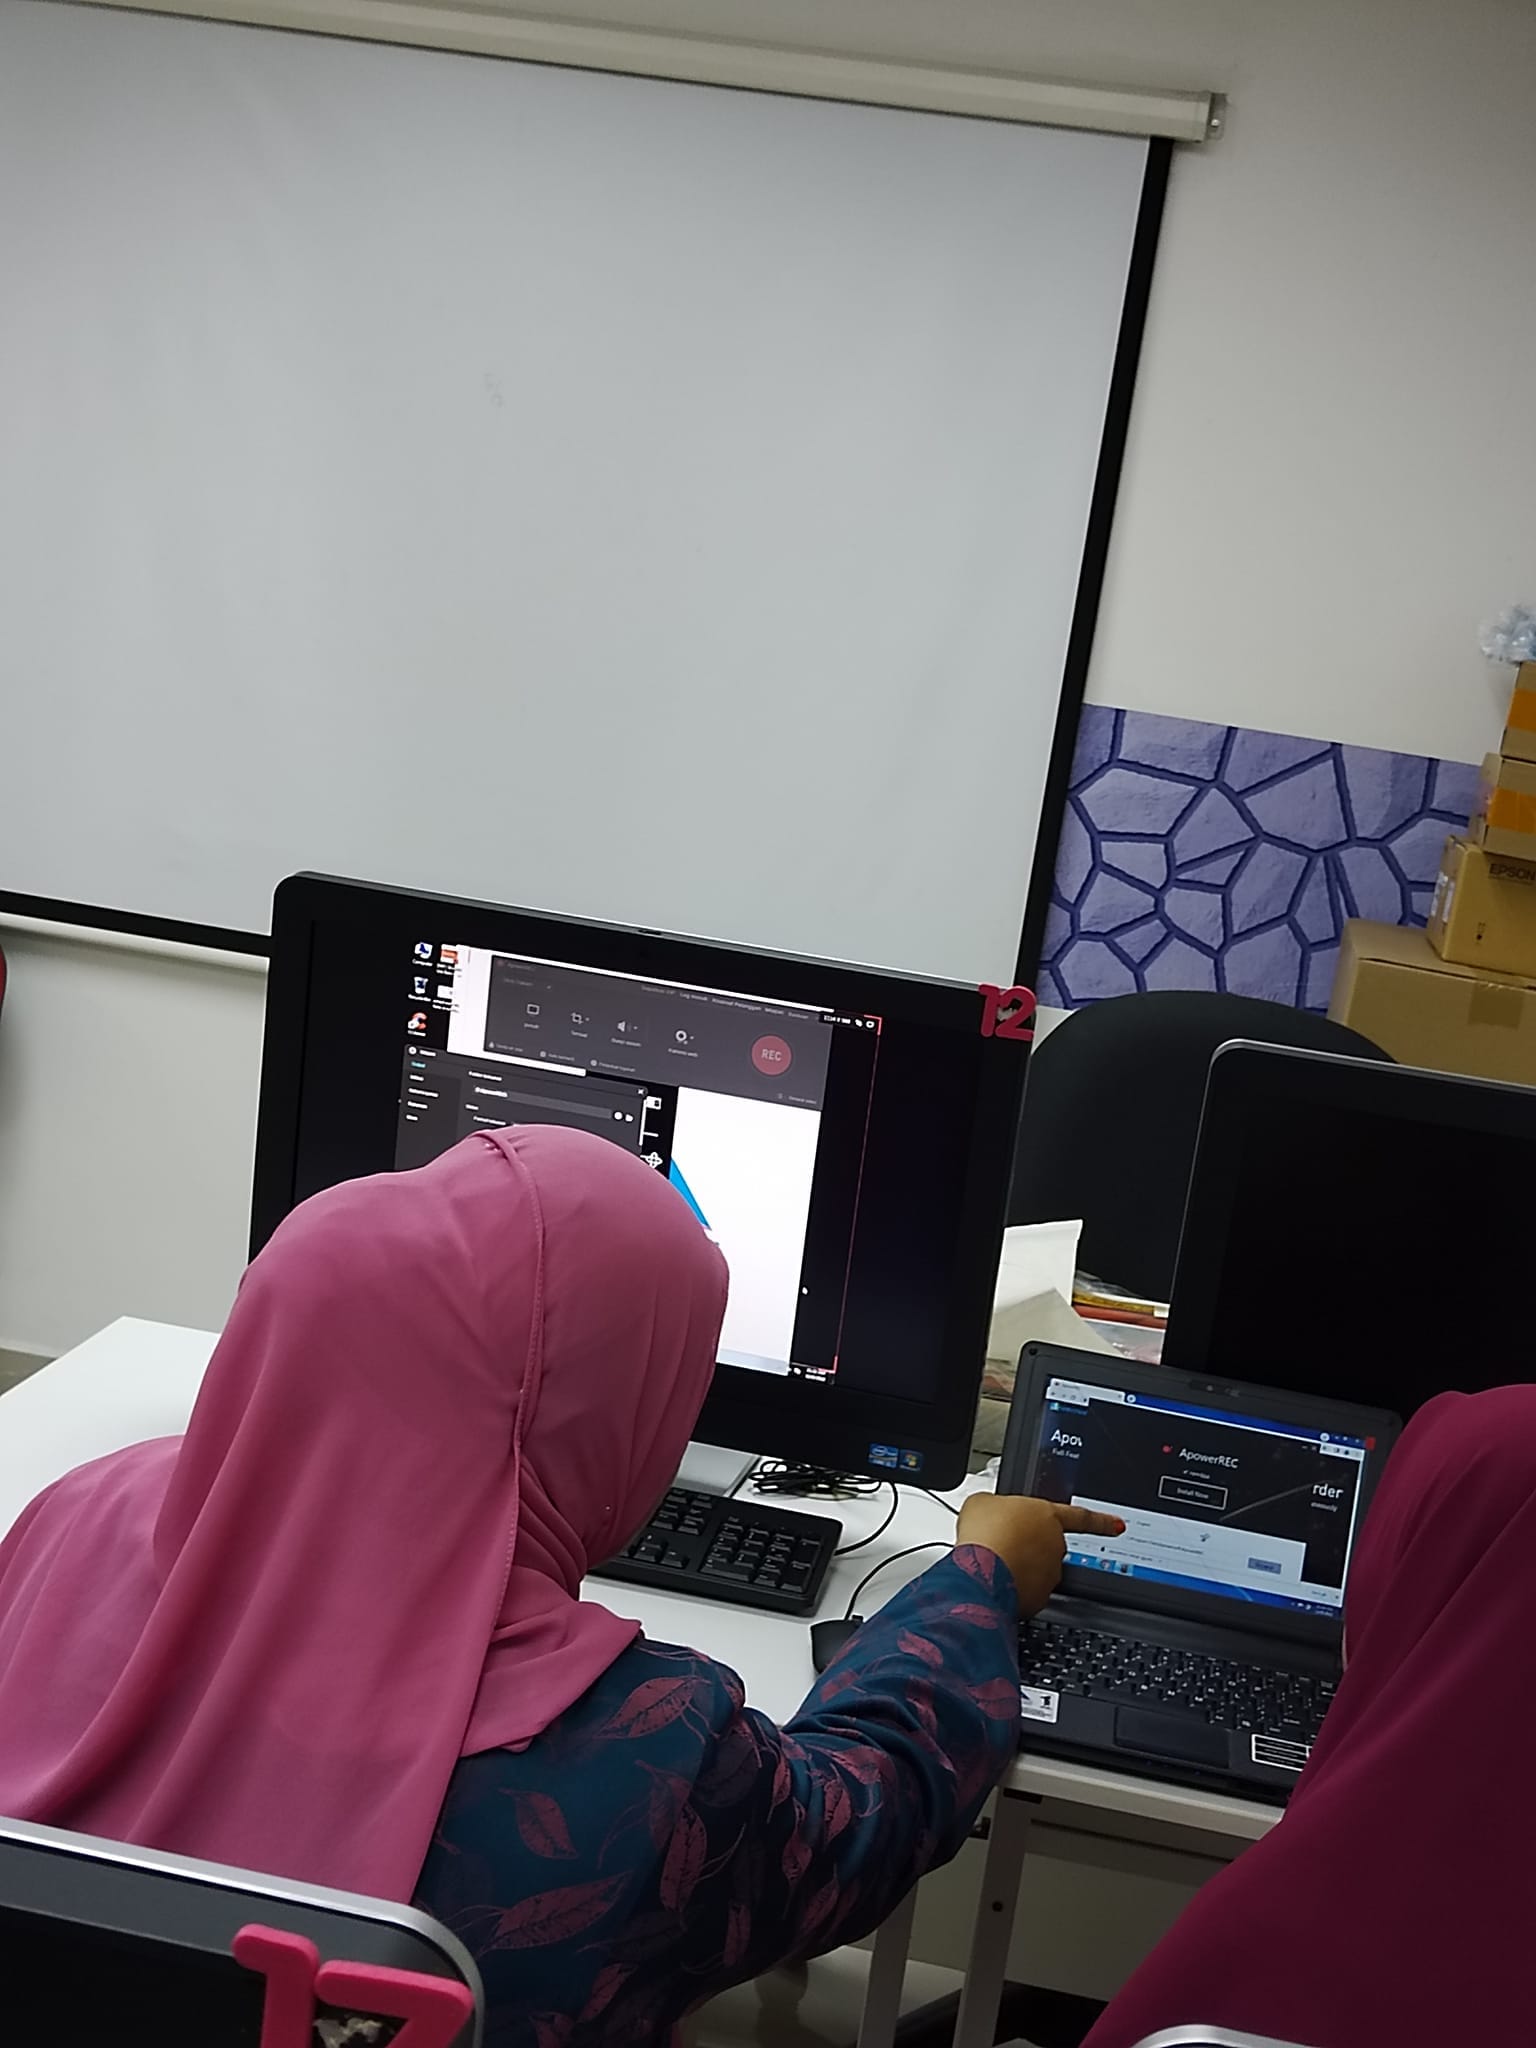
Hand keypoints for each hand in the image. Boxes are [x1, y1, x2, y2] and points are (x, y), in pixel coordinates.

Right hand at [956, 1493, 1124, 1614]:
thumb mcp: (984, 1503)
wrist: (980, 1572)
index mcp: (1048, 1516)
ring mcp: (1049, 1575)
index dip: (1102, 1522)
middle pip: (1048, 1547)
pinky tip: (993, 1582)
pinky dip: (1012, 1589)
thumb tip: (993, 1512)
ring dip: (1018, 1569)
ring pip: (1036, 1572)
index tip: (1119, 1526)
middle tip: (1001, 1546)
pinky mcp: (1038, 1600)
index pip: (1082, 1518)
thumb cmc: (984, 1533)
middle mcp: (1055, 1546)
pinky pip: (1026, 1593)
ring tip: (991, 1564)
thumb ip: (998, 1506)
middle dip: (1029, 1548)